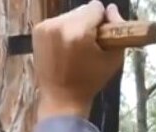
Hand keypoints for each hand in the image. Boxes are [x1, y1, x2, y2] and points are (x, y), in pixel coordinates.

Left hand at [33, 1, 126, 119]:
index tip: (101, 36)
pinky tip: (64, 49)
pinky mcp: (37, 30)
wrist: (61, 98)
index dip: (103, 21)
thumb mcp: (113, 59)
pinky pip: (58, 21)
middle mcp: (59, 25)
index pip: (96, 7)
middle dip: (88, 23)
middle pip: (82, 9)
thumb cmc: (90, 82)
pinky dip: (63, 31)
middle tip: (88, 45)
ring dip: (76, 26)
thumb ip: (117, 30)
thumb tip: (112, 9)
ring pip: (70, 15)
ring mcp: (46, 27)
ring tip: (75, 49)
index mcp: (78, 32)